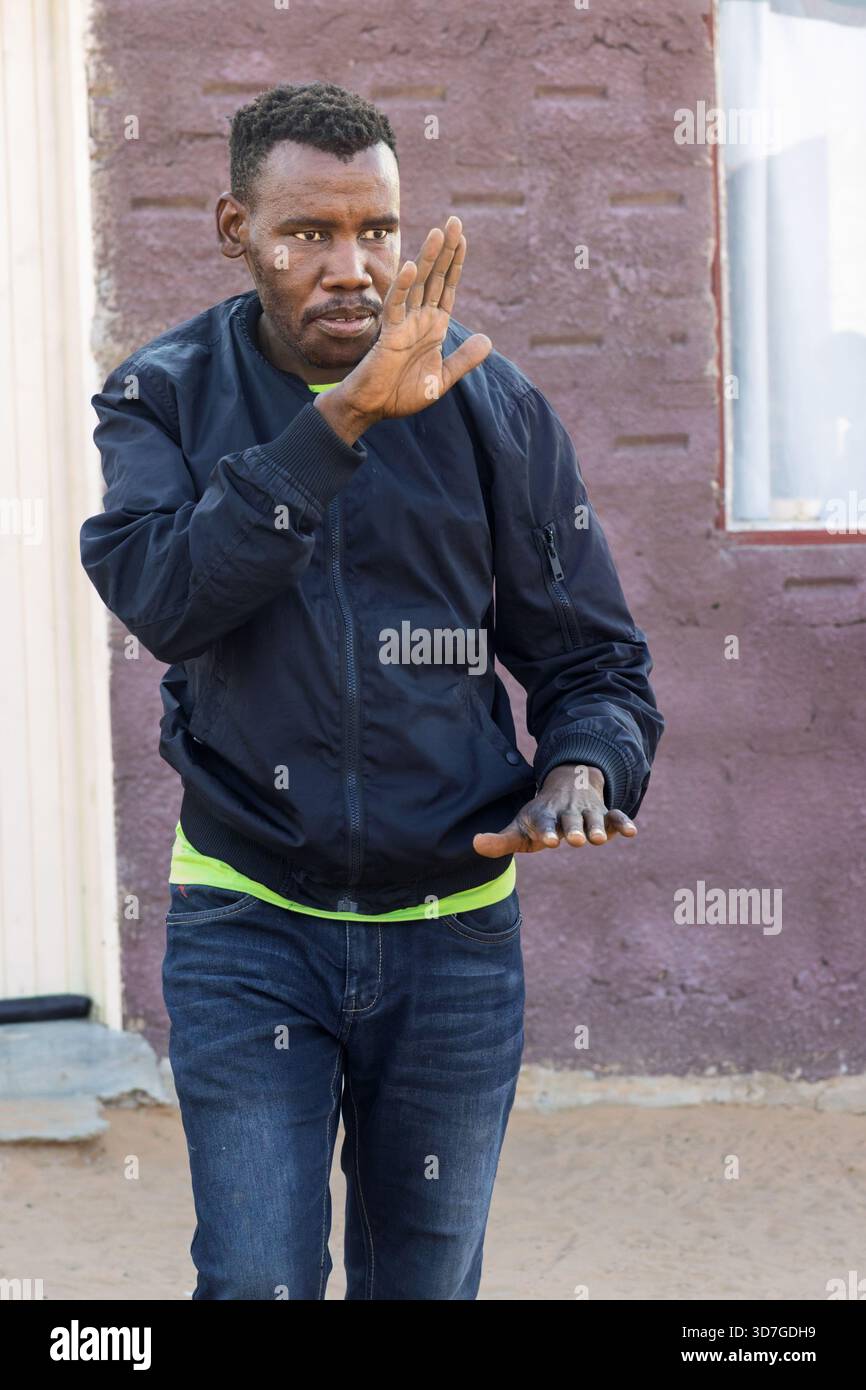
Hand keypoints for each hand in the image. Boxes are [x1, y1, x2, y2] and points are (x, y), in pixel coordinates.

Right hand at [320, 215, 491, 430]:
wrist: (375, 408)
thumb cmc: (403, 394)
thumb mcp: (443, 378)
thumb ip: (464, 359)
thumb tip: (488, 340)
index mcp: (433, 327)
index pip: (447, 288)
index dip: (455, 264)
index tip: (463, 238)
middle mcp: (419, 319)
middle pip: (435, 277)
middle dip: (446, 250)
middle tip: (455, 220)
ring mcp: (404, 323)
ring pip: (418, 283)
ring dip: (428, 258)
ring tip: (439, 232)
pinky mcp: (389, 334)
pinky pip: (396, 306)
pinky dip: (403, 286)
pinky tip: (412, 267)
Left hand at [472, 763, 636, 857]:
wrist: (567, 785)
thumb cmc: (539, 816)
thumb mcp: (519, 827)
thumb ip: (500, 841)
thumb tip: (475, 844)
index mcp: (544, 816)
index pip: (543, 824)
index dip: (544, 831)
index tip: (546, 841)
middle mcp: (566, 813)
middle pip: (570, 821)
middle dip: (572, 830)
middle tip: (573, 841)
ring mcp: (587, 812)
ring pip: (593, 819)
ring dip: (597, 827)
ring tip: (599, 839)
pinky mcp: (605, 814)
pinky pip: (616, 817)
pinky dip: (623, 822)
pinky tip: (632, 832)